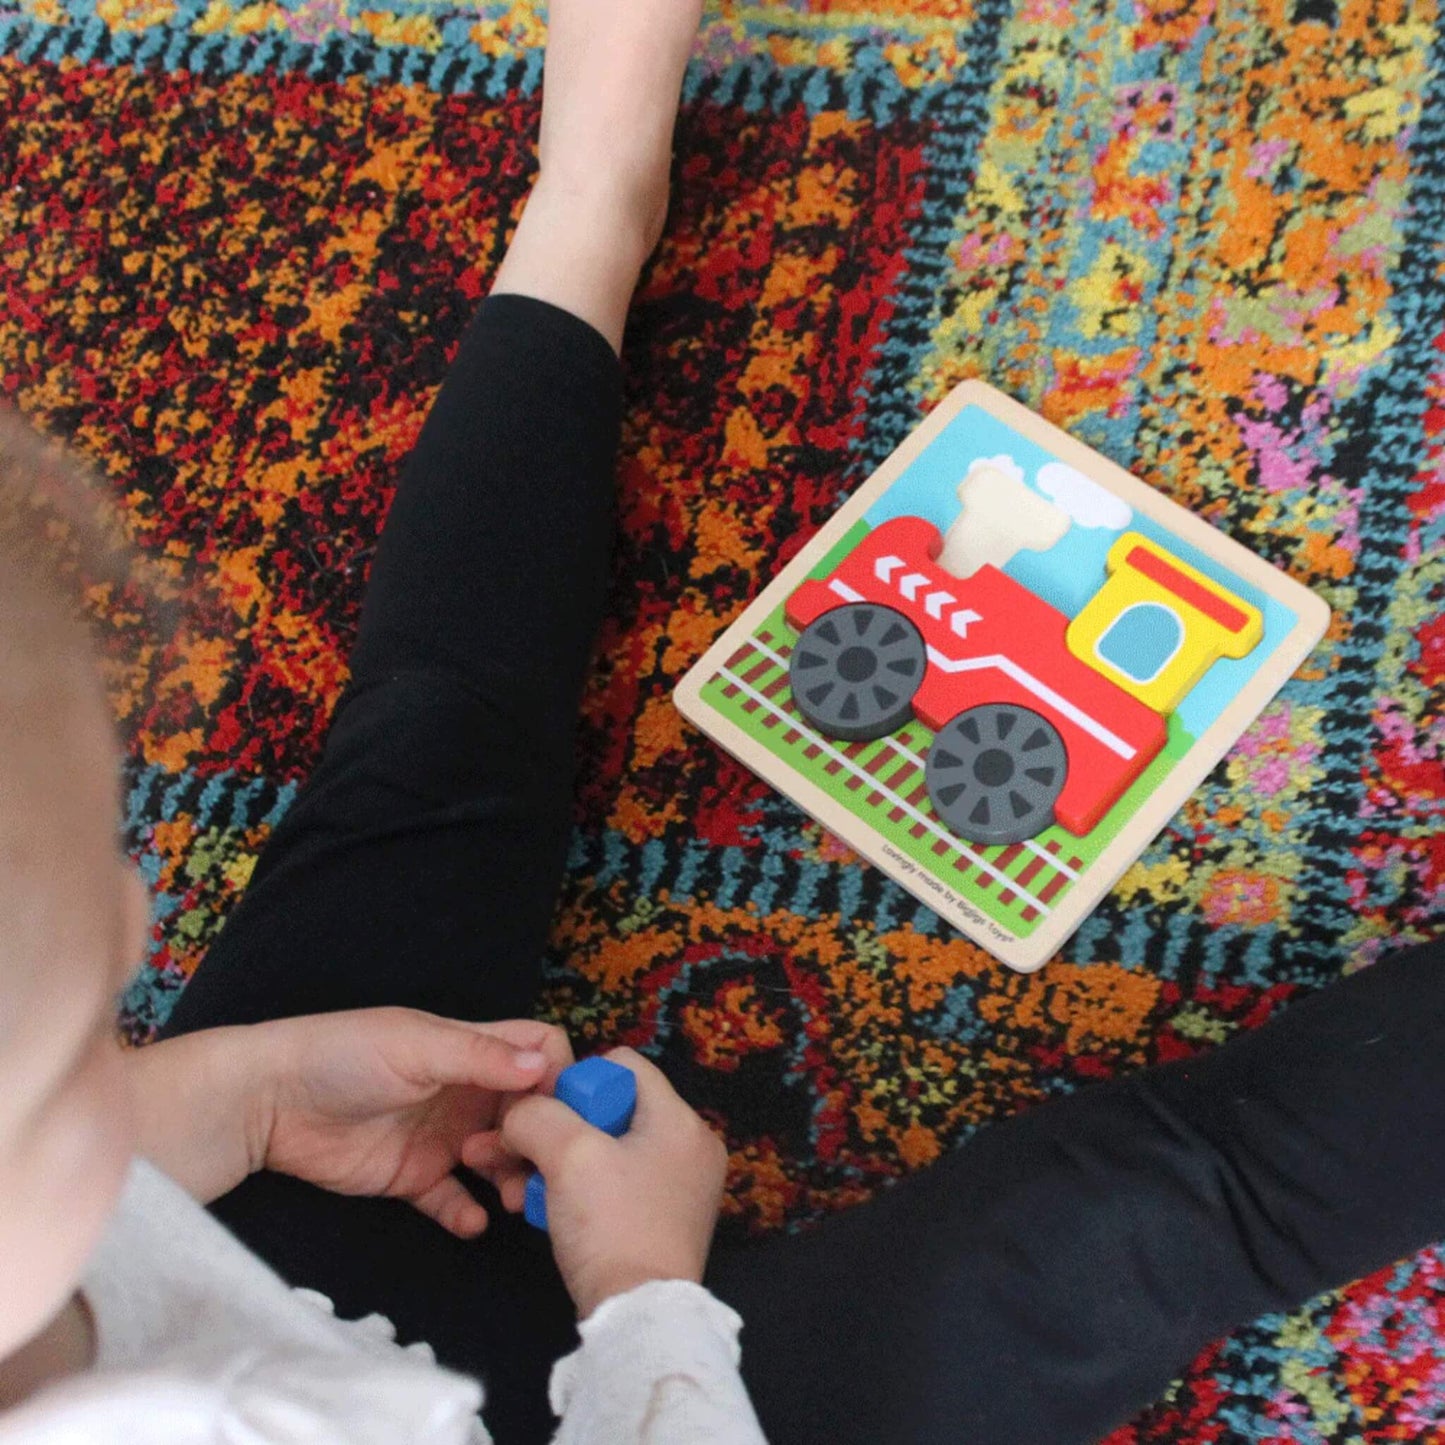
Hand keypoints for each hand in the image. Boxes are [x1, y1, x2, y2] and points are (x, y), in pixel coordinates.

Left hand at [258, 1009, 573, 1236]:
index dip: (556, 1075)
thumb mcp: (416, 1045)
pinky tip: (469, 1222)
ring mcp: (439, 1136)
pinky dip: (466, 1213)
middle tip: (529, 1162)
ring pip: (498, 1159)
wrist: (267, 1102)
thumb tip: (545, 1062)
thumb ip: (481, 1056)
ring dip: (509, 1177)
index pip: (537, 1051)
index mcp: (469, 1048)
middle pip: (527, 1113)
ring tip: (502, 1195)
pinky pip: (451, 1200)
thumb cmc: (343, 1054)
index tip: (561, 1108)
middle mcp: (463, 1091)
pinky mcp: (411, 1177)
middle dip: (538, 1138)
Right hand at [493, 1047, 727, 1316]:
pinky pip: (616, 1185)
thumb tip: (520, 1114)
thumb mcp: (567, 1155)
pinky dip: (581, 1192)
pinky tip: (547, 1212)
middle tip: (517, 1156)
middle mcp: (691, 1147)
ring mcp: (682, 1188)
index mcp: (681, 1120)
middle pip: (610, 1110)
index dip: (575, 1082)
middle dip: (556, 1132)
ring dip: (558, 1166)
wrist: (637, 1318)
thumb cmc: (611, 1225)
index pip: (623, 1065)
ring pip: (607, 1151)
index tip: (546, 1118)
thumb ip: (537, 1115)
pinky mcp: (665, 1222)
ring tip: (520, 1189)